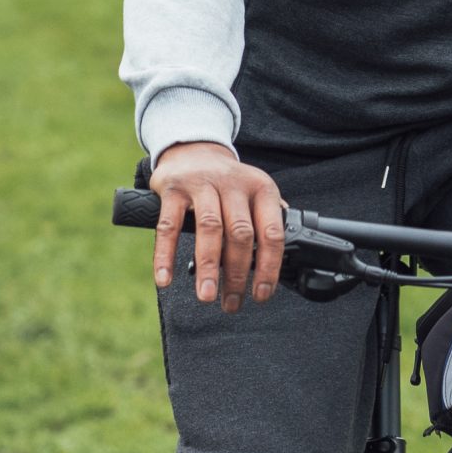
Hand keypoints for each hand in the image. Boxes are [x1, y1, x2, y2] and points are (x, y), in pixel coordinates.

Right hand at [148, 142, 284, 311]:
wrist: (192, 149)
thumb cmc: (227, 182)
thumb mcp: (255, 191)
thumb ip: (269, 219)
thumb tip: (286, 259)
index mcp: (261, 188)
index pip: (272, 232)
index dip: (269, 268)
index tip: (260, 294)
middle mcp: (234, 184)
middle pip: (241, 234)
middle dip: (237, 274)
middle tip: (231, 303)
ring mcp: (203, 184)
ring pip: (210, 229)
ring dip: (208, 268)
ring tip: (206, 297)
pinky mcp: (173, 188)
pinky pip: (170, 226)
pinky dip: (166, 255)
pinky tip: (165, 279)